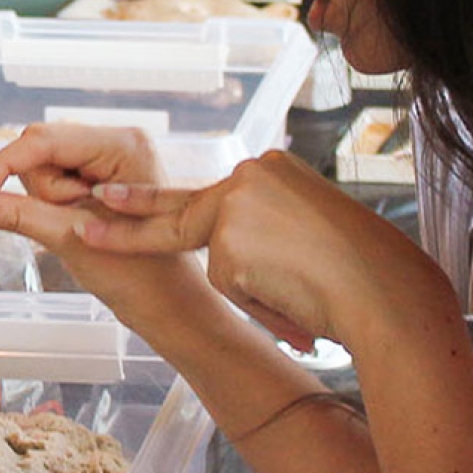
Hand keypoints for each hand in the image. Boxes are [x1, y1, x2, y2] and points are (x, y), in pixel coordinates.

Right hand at [0, 125, 214, 320]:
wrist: (169, 302)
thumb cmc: (139, 274)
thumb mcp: (69, 240)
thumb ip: (17, 214)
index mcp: (122, 145)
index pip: (41, 140)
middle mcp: (118, 140)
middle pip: (39, 150)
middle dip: (37, 191)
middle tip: (59, 225)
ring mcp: (110, 157)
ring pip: (42, 166)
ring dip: (46, 200)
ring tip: (76, 229)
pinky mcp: (101, 174)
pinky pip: (54, 178)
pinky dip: (52, 202)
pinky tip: (75, 224)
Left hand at [85, 151, 430, 352]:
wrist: (381, 289)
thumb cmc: (357, 269)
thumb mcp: (305, 226)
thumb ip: (261, 221)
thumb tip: (232, 241)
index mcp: (263, 171)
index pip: (200, 191)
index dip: (153, 201)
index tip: (109, 196)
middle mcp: (243, 180)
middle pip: (178, 209)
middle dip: (131, 212)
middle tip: (92, 209)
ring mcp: (232, 211)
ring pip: (214, 262)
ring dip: (253, 287)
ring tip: (303, 288)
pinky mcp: (227, 247)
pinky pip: (228, 286)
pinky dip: (257, 300)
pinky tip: (294, 295)